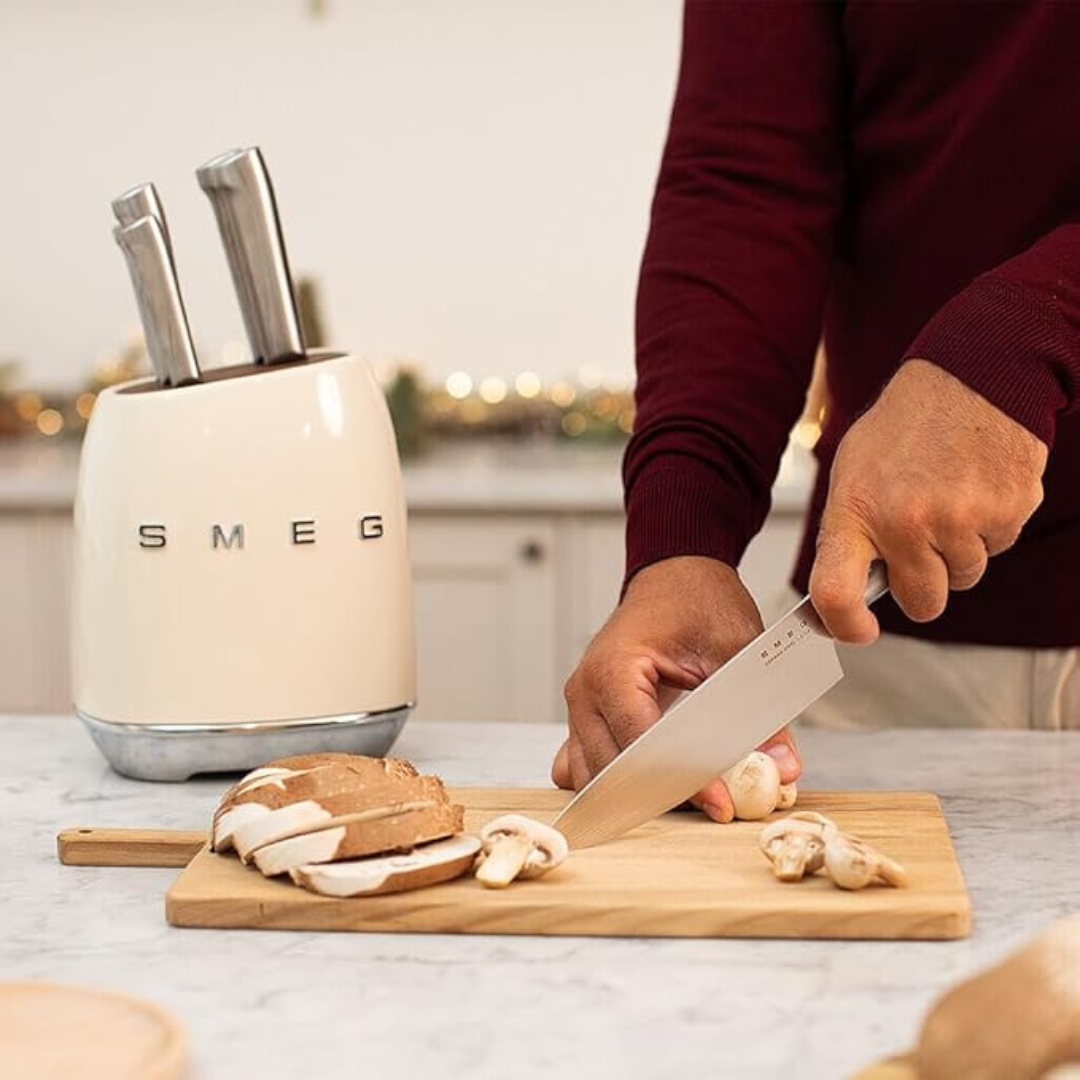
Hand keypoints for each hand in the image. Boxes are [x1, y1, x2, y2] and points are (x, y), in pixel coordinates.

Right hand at [551, 556, 801, 821]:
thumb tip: (782, 766)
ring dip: (636, 792)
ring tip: (689, 792)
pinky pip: (582, 762)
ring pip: (593, 774)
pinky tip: (652, 780)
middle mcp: (585, 690)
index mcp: (614, 669)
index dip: (683, 778)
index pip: (641, 744)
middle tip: (716, 803)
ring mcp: (579, 704)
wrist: (674, 575)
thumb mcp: (738, 649)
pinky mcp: (586, 714)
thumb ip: (761, 711)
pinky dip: (613, 780)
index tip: (721, 801)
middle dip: (663, 793)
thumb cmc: (697, 600)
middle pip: (613, 769)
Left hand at [811, 358, 1047, 641]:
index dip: (844, 624)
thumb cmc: (905, 428)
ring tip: (947, 500)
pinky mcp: (1006, 513)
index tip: (858, 631)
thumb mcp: (853, 472)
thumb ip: (851, 533)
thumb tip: (845, 591)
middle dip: (921, 585)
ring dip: (956, 553)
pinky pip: (996, 550)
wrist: (971, 378)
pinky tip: (974, 489)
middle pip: (921, 603)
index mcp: (856, 510)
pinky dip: (988, 530)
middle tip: (919, 544)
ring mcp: (959, 519)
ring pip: (962, 578)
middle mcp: (905, 521)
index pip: (835, 591)